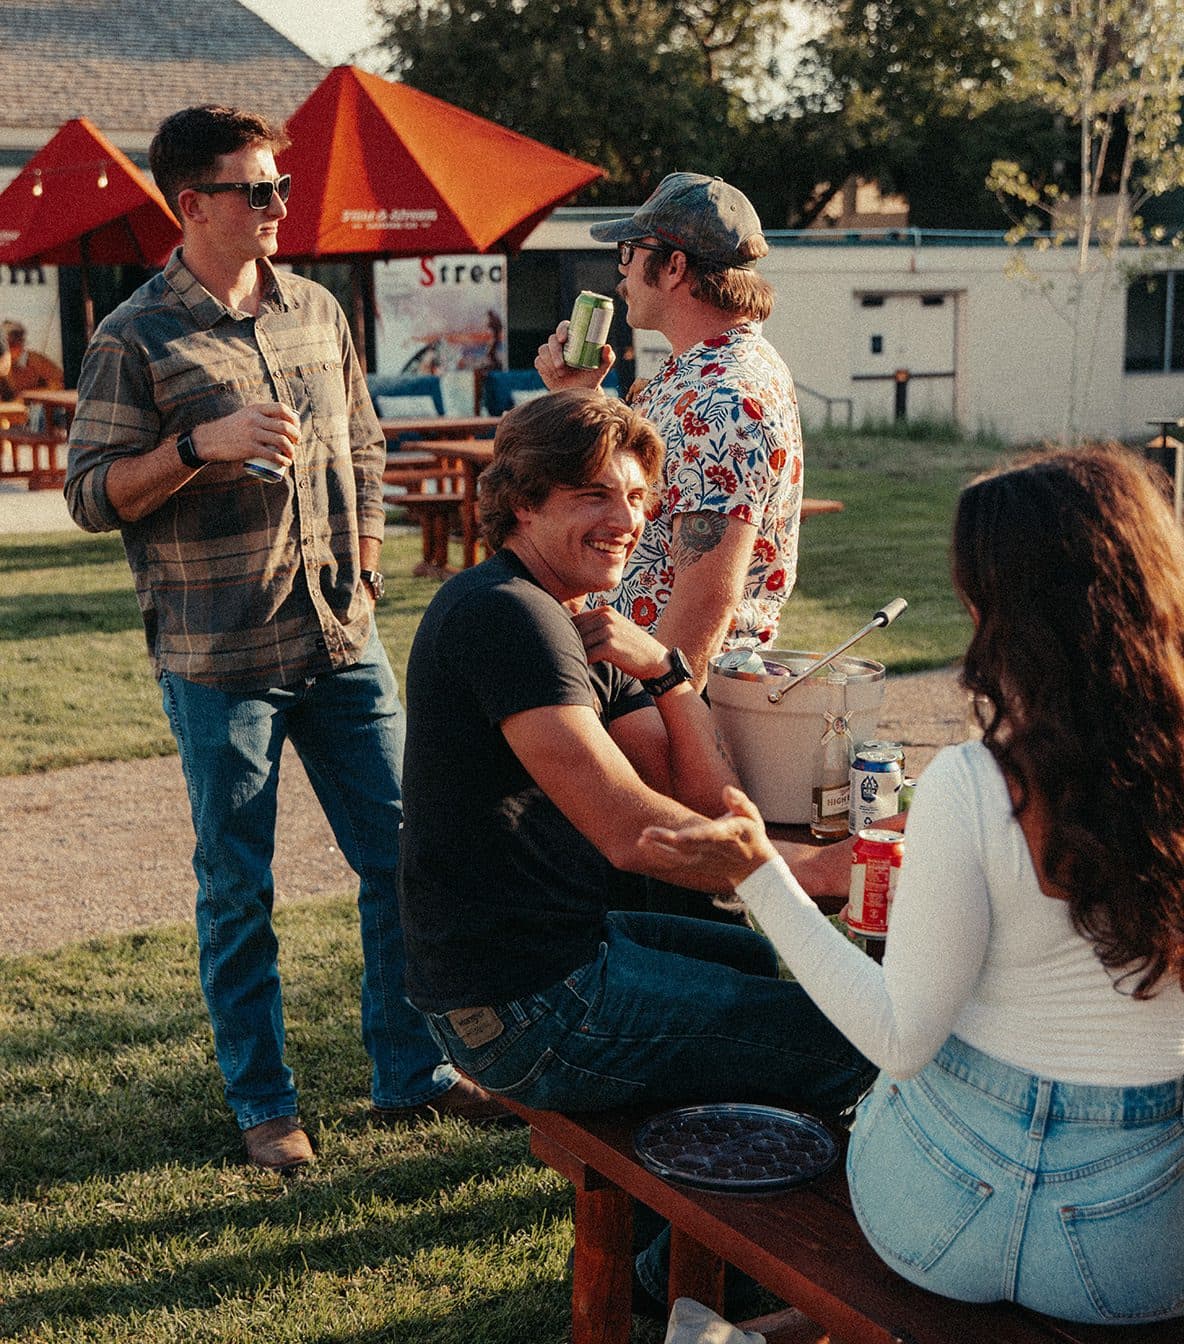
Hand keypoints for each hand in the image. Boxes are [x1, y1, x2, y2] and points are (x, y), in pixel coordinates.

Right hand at [191, 402, 299, 470]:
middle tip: (297, 443)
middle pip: (285, 426)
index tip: (296, 427)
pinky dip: (282, 460)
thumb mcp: (244, 416)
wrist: (209, 439)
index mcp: (255, 409)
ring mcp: (252, 433)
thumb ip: (259, 416)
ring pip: (281, 441)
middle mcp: (254, 419)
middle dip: (296, 436)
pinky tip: (286, 463)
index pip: (281, 408)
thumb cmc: (230, 429)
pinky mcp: (249, 448)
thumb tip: (281, 422)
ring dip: (291, 450)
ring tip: (292, 455)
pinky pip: (271, 454)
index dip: (293, 418)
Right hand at [534, 320, 614, 390]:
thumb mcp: (602, 369)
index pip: (564, 327)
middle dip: (555, 351)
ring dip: (551, 362)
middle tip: (562, 365)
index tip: (564, 338)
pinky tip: (554, 375)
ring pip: (544, 351)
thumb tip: (606, 347)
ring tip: (561, 374)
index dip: (562, 330)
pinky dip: (546, 368)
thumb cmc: (591, 378)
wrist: (580, 393)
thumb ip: (608, 358)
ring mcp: (550, 354)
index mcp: (573, 340)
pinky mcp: (542, 364)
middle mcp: (560, 345)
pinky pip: (539, 362)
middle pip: (552, 339)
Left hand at [573, 605, 668, 679]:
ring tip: (573, 665)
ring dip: (575, 656)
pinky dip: (583, 664)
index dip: (568, 635)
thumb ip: (597, 625)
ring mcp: (608, 631)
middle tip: (566, 658)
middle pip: (575, 632)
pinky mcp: (609, 646)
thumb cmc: (632, 648)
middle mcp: (606, 617)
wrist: (655, 660)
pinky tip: (583, 670)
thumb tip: (569, 629)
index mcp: (606, 611)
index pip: (576, 620)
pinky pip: (587, 655)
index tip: (567, 647)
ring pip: (580, 644)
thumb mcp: (616, 629)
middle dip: (570, 646)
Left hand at [639, 786, 777, 889]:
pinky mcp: (695, 864)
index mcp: (726, 836)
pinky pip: (675, 862)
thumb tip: (727, 790)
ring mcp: (702, 860)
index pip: (708, 837)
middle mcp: (711, 850)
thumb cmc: (751, 835)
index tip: (678, 837)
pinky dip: (659, 855)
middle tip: (645, 833)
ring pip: (677, 857)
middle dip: (665, 841)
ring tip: (641, 839)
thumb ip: (740, 802)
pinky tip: (644, 845)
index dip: (693, 837)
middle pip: (685, 847)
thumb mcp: (752, 816)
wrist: (753, 868)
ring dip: (658, 849)